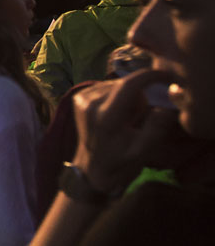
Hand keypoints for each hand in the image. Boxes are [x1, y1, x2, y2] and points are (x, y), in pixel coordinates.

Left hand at [71, 69, 180, 192]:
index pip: (129, 84)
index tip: (165, 76)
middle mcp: (91, 103)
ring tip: (124, 119)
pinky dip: (115, 97)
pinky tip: (114, 114)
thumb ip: (156, 128)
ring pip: (116, 84)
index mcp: (107, 116)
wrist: (91, 169)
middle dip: (139, 96)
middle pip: (125, 83)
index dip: (150, 76)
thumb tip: (166, 106)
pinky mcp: (78, 97)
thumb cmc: (119, 162)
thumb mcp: (142, 150)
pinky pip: (105, 87)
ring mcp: (82, 99)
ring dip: (127, 97)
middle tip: (137, 119)